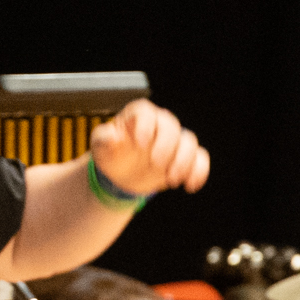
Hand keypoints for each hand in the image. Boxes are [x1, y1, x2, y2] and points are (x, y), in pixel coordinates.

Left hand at [87, 99, 210, 195]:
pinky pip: (200, 158)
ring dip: (184, 161)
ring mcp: (174, 140)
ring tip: (172, 179)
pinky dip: (198, 171)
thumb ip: (104, 139)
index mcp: (138, 116)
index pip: (146, 113)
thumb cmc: (110, 153)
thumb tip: (112, 137)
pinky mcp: (184, 157)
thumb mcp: (100, 145)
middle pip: (171, 126)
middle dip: (166, 145)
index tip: (140, 143)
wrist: (121, 173)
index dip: (145, 126)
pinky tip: (190, 186)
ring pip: (189, 141)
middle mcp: (159, 124)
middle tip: (156, 163)